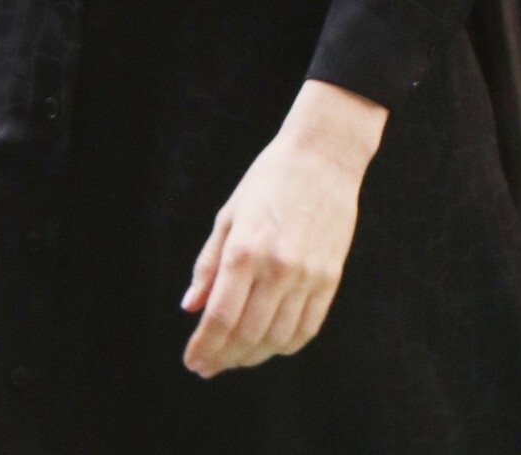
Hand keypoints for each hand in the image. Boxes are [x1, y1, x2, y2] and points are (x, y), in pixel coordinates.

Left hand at [180, 80, 387, 377]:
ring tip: (235, 357)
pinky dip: (284, 345)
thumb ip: (209, 264)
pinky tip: (268, 344)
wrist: (324, 155)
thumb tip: (190, 307)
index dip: (204, 347)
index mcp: (245, 249)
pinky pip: (307, 329)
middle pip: (246, 335)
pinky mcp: (330, 278)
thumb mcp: (229, 214)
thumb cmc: (269, 179)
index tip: (192, 361)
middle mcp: (277, 267)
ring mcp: (307, 275)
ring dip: (252, 357)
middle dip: (223, 358)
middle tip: (209, 365)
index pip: (220, 318)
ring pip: (277, 339)